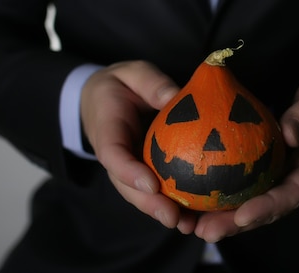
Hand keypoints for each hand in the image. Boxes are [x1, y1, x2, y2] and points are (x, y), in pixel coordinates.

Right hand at [80, 60, 197, 232]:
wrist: (103, 97)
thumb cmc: (120, 84)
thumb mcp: (134, 73)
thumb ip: (151, 83)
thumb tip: (177, 96)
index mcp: (107, 130)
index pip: (113, 155)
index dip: (129, 172)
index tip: (151, 183)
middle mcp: (116, 156)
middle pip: (127, 186)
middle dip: (149, 204)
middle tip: (173, 217)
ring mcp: (128, 167)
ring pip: (141, 195)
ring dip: (162, 211)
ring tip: (188, 225)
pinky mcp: (144, 171)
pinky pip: (155, 190)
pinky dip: (173, 204)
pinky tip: (196, 217)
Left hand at [193, 76, 298, 241]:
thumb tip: (289, 133)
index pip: (293, 194)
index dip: (268, 207)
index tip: (243, 216)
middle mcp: (297, 181)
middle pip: (267, 208)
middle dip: (236, 224)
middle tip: (208, 231)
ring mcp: (280, 179)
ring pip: (251, 203)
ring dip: (224, 217)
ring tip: (194, 226)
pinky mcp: (265, 173)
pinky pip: (243, 187)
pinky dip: (221, 195)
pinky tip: (194, 199)